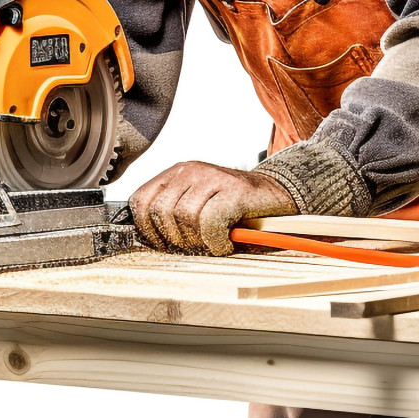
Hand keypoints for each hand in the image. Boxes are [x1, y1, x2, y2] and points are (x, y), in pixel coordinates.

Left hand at [129, 161, 296, 255]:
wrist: (277, 198)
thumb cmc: (236, 211)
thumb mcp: (197, 209)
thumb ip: (172, 218)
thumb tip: (147, 242)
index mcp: (176, 174)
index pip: (141, 201)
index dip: (146, 229)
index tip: (162, 245)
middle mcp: (191, 171)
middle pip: (161, 213)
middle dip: (176, 239)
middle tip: (197, 246)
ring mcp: (213, 177)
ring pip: (185, 217)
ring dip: (199, 240)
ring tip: (214, 242)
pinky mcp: (235, 190)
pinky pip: (211, 222)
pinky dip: (216, 241)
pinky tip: (226, 242)